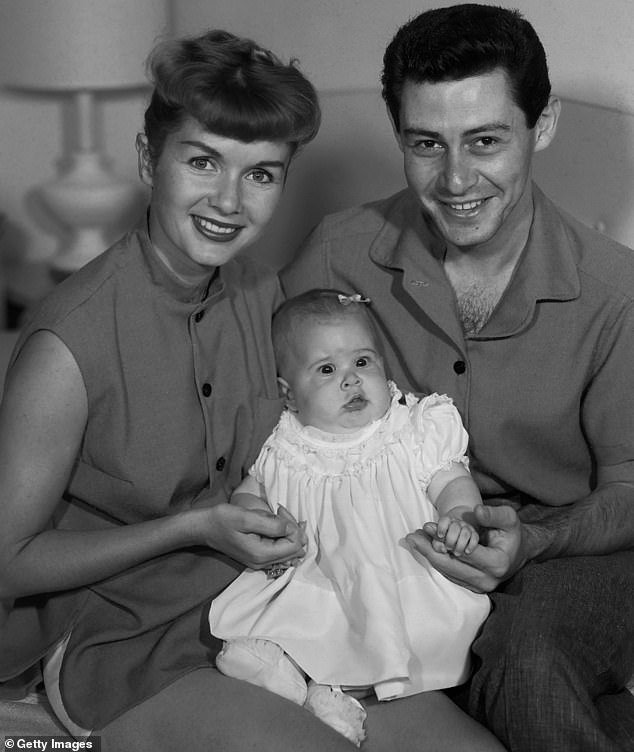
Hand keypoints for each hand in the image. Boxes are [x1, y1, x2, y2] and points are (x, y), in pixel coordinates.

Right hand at [194, 503, 306, 569]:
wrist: (205, 527)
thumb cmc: (222, 520)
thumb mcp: (246, 518)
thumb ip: (271, 525)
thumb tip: (290, 528)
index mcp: (261, 555)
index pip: (295, 545)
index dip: (293, 527)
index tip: (280, 511)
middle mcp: (263, 563)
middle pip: (295, 549)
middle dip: (293, 528)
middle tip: (279, 512)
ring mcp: (261, 561)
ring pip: (289, 549)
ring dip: (287, 530)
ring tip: (275, 515)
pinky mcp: (259, 556)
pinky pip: (280, 548)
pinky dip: (281, 534)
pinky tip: (272, 522)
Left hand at [406, 504, 525, 592]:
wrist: (519, 552)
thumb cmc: (513, 533)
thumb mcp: (510, 519)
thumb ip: (494, 515)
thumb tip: (476, 511)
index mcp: (497, 564)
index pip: (465, 552)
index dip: (444, 539)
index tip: (428, 526)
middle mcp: (487, 580)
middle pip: (451, 565)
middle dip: (429, 550)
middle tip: (412, 536)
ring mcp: (478, 587)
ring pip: (447, 572)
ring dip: (429, 556)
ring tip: (414, 540)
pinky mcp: (471, 587)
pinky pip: (449, 574)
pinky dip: (436, 561)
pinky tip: (425, 548)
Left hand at [427, 514, 478, 555]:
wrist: (460, 533)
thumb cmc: (446, 538)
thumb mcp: (439, 538)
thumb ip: (435, 538)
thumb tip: (427, 529)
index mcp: (447, 521)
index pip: (445, 520)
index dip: (442, 527)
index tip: (440, 536)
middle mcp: (458, 523)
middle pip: (455, 527)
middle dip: (451, 539)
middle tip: (448, 548)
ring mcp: (467, 528)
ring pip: (465, 533)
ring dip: (460, 545)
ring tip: (456, 554)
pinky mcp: (474, 534)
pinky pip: (475, 538)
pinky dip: (471, 545)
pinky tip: (467, 551)